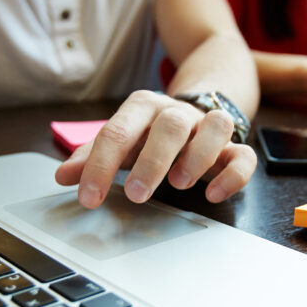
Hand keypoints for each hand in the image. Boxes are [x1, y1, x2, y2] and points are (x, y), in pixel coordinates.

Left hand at [54, 90, 256, 207]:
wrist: (194, 109)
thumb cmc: (149, 132)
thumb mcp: (120, 140)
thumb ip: (92, 156)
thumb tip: (62, 176)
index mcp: (144, 108)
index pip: (119, 131)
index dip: (101, 165)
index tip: (88, 197)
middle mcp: (179, 113)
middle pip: (171, 125)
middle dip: (153, 160)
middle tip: (136, 195)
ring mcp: (208, 127)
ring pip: (216, 127)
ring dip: (199, 156)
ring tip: (179, 184)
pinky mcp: (234, 146)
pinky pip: (244, 155)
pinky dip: (233, 174)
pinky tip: (214, 193)